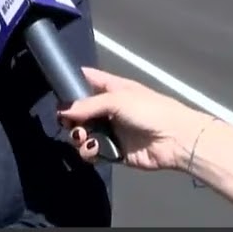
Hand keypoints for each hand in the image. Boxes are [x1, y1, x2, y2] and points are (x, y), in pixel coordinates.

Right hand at [58, 67, 212, 171]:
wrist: (176, 140)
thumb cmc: (150, 111)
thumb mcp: (118, 100)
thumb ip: (88, 104)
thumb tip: (62, 111)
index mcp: (112, 88)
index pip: (87, 79)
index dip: (71, 82)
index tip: (56, 89)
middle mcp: (109, 108)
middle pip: (79, 111)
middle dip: (70, 117)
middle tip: (70, 123)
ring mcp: (111, 130)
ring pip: (83, 132)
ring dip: (78, 136)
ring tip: (83, 138)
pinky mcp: (113, 151)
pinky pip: (93, 151)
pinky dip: (89, 152)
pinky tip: (94, 150)